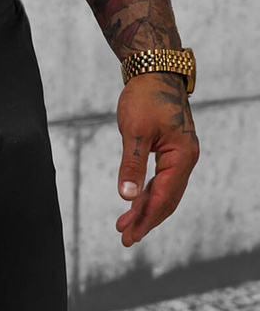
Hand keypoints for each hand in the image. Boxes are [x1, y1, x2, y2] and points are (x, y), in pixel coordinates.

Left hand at [115, 71, 199, 247]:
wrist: (155, 71)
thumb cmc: (145, 97)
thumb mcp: (135, 132)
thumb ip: (132, 165)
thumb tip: (127, 196)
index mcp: (182, 156)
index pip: (163, 197)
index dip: (146, 219)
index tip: (130, 236)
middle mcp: (186, 159)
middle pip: (167, 200)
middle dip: (146, 220)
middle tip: (125, 240)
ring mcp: (180, 156)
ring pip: (164, 192)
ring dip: (145, 210)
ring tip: (125, 227)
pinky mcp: (171, 152)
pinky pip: (161, 181)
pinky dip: (147, 195)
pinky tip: (134, 205)